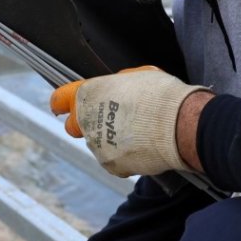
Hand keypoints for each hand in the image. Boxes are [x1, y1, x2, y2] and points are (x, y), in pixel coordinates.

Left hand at [50, 67, 209, 176]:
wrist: (181, 124)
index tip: (61, 107)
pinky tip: (142, 148)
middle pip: (74, 127)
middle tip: (109, 122)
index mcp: (90, 93)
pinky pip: (113, 162)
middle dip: (86, 125)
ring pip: (97, 144)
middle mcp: (87, 120)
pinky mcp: (110, 164)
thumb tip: (115, 88)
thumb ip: (116, 84)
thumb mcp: (137, 76)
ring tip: (139, 134)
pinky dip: (124, 157)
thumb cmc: (162, 96)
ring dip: (111, 141)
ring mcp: (97, 145)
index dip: (61, 103)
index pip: (60, 99)